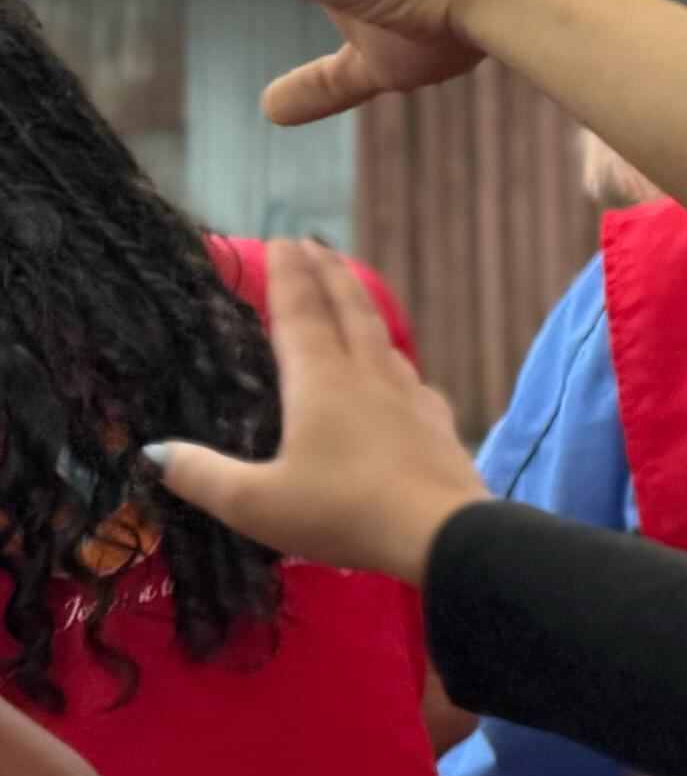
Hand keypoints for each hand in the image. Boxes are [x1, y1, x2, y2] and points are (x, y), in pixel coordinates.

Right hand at [146, 240, 488, 584]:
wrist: (444, 534)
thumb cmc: (343, 512)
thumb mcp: (255, 504)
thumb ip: (203, 476)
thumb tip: (153, 452)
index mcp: (321, 382)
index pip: (299, 315)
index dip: (288, 277)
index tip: (282, 241)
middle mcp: (368, 377)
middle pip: (348, 312)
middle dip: (329, 275)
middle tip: (316, 245)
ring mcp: (410, 398)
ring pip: (383, 339)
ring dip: (363, 308)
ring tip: (352, 295)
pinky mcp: (438, 424)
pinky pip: (411, 379)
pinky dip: (395, 361)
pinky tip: (400, 374)